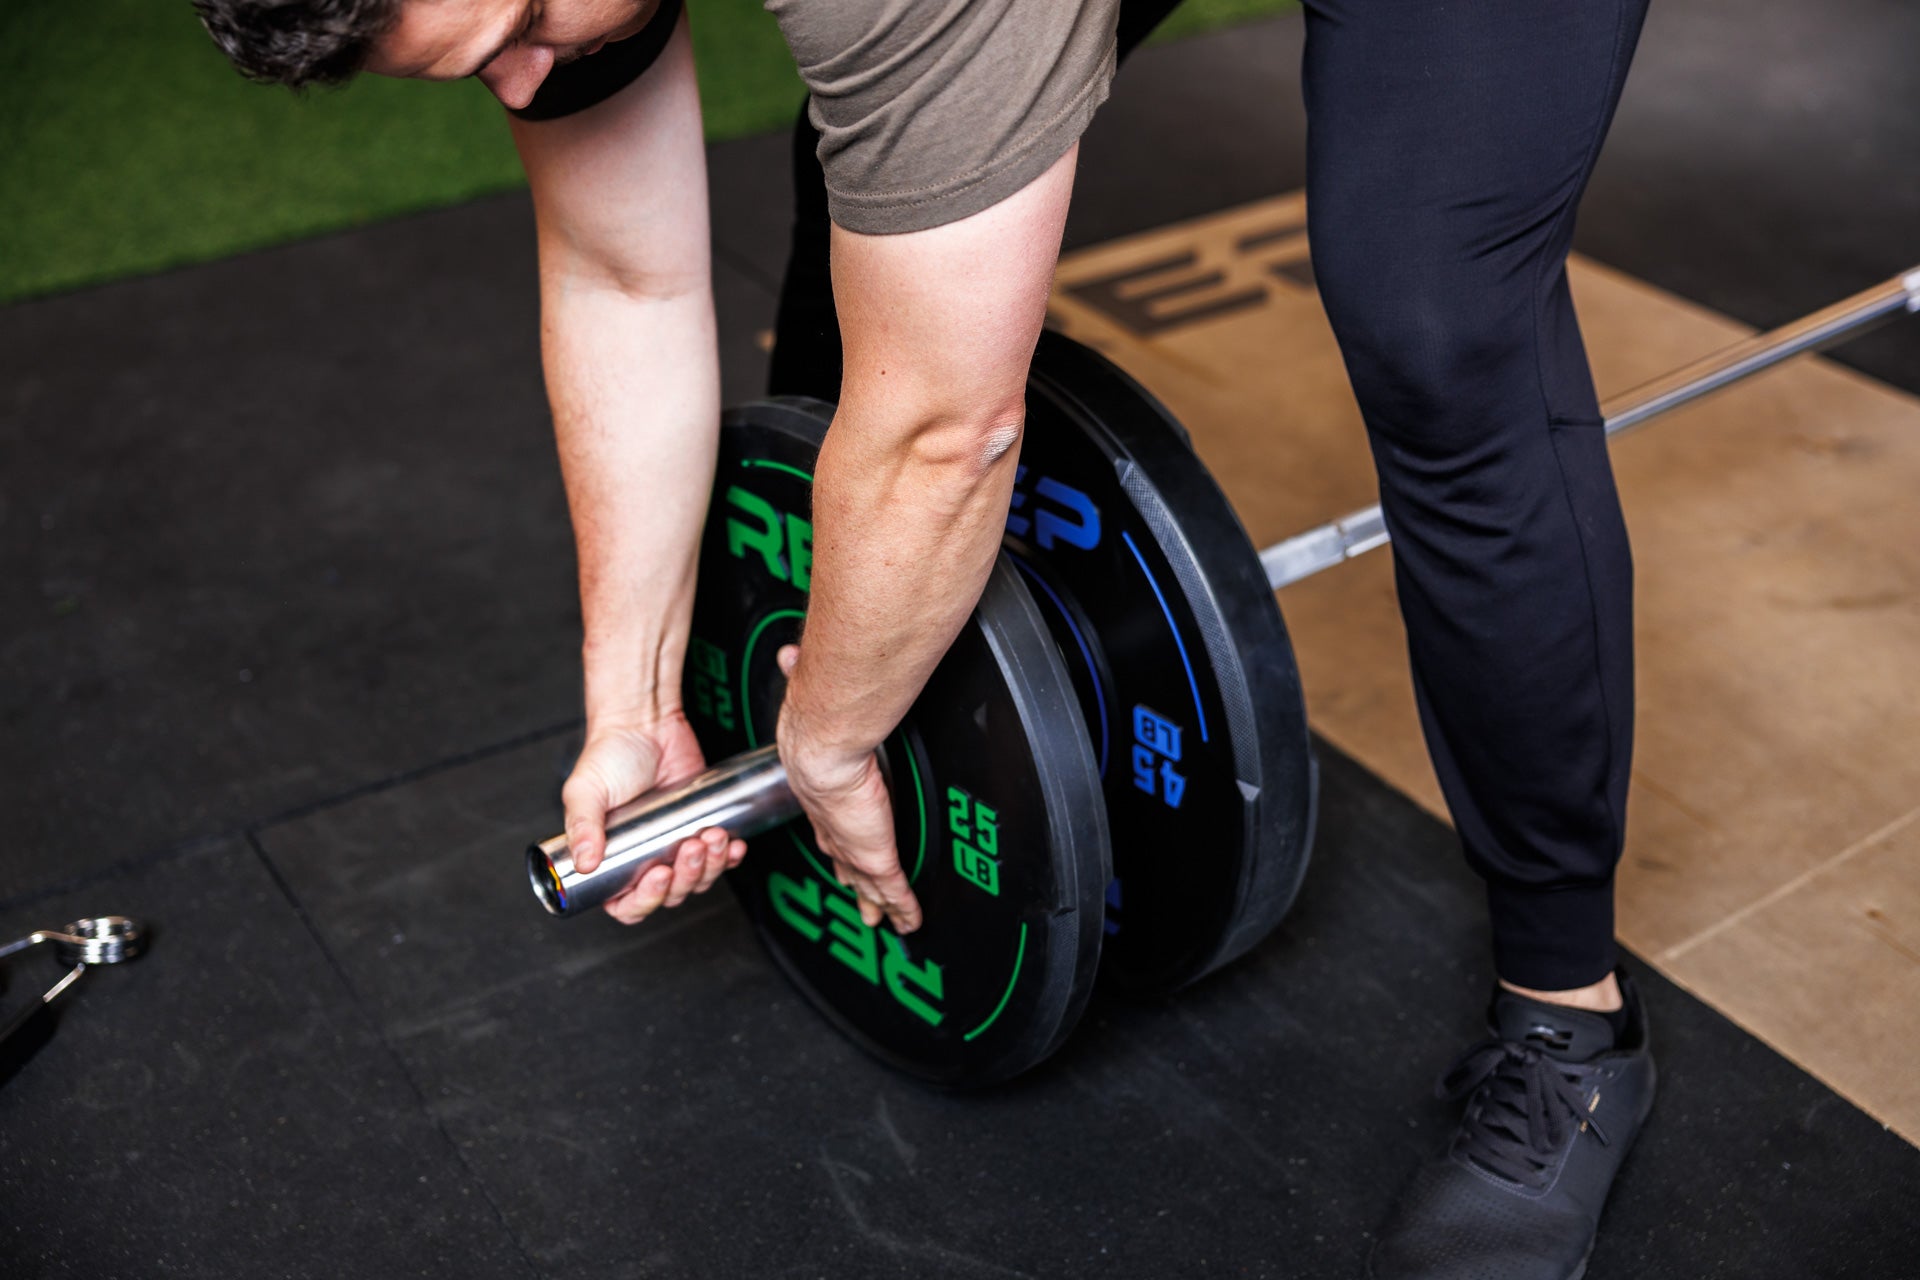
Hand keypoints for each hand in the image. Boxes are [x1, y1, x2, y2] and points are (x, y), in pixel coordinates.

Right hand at [562, 710, 745, 924]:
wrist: (646, 722)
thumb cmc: (608, 755)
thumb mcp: (584, 791)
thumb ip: (582, 826)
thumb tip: (585, 863)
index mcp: (610, 861)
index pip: (626, 905)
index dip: (645, 901)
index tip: (658, 876)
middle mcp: (642, 859)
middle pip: (669, 895)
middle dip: (685, 878)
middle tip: (690, 847)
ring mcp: (673, 846)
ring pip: (696, 880)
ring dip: (709, 866)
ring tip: (710, 836)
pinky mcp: (698, 828)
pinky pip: (718, 858)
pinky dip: (727, 856)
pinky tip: (732, 844)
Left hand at [774, 646, 923, 933]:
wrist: (824, 746)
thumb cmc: (817, 725)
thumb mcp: (809, 701)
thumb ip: (802, 677)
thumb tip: (790, 655)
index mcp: (821, 795)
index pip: (827, 827)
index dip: (834, 842)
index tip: (838, 850)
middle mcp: (834, 826)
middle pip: (844, 866)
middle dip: (852, 885)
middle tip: (860, 902)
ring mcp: (854, 845)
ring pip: (868, 886)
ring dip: (876, 904)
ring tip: (886, 921)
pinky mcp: (876, 856)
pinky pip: (893, 891)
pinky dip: (902, 908)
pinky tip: (911, 921)